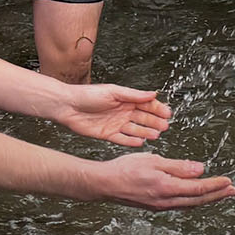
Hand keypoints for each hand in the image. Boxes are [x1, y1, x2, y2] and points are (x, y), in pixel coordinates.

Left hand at [54, 84, 171, 146]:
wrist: (67, 106)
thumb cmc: (87, 95)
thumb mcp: (113, 92)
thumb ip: (133, 95)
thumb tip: (152, 93)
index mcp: (125, 99)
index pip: (146, 104)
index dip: (157, 109)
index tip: (167, 113)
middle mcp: (122, 112)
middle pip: (143, 118)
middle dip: (154, 122)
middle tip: (165, 126)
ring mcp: (116, 124)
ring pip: (135, 130)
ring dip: (146, 132)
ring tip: (156, 135)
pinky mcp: (108, 134)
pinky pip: (122, 139)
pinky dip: (131, 141)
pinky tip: (140, 142)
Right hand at [103, 152, 234, 209]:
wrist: (104, 184)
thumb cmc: (125, 169)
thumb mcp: (153, 161)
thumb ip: (178, 166)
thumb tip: (200, 169)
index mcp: (166, 188)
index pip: (198, 189)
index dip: (215, 186)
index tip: (229, 182)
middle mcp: (165, 201)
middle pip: (197, 200)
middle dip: (217, 195)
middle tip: (232, 191)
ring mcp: (160, 206)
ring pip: (189, 205)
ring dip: (206, 199)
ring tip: (219, 194)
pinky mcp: (154, 206)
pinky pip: (179, 205)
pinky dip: (192, 201)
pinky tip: (195, 197)